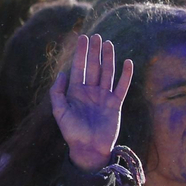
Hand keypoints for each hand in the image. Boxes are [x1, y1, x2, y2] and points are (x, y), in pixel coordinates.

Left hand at [50, 33, 133, 172]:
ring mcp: (103, 96)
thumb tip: (61, 73)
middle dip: (93, 51)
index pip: (78, 68)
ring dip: (108, 58)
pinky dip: (125, 75)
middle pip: (93, 67)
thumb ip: (58, 93)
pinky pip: (121, 86)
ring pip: (107, 73)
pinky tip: (127, 62)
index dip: (80, 53)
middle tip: (95, 36)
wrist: (89, 149)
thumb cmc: (72, 133)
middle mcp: (90, 92)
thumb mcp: (60, 112)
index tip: (82, 38)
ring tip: (108, 43)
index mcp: (75, 92)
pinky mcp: (115, 104)